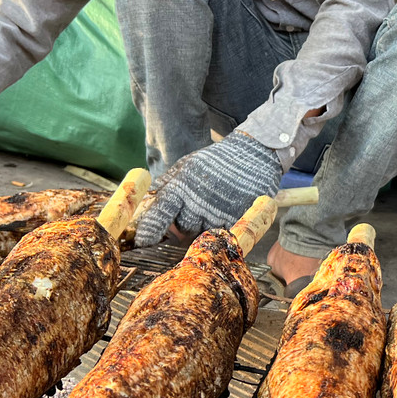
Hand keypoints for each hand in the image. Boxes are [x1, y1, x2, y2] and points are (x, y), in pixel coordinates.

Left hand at [132, 131, 281, 246]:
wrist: (253, 154)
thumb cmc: (217, 161)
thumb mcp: (187, 165)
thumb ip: (167, 185)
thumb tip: (147, 204)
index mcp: (180, 187)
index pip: (158, 215)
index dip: (148, 231)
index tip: (143, 242)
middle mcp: (196, 203)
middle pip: (181, 229)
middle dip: (184, 223)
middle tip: (196, 208)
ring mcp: (217, 214)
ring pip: (201, 234)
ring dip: (204, 226)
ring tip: (214, 206)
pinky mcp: (236, 221)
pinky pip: (221, 235)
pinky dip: (220, 228)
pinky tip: (225, 212)